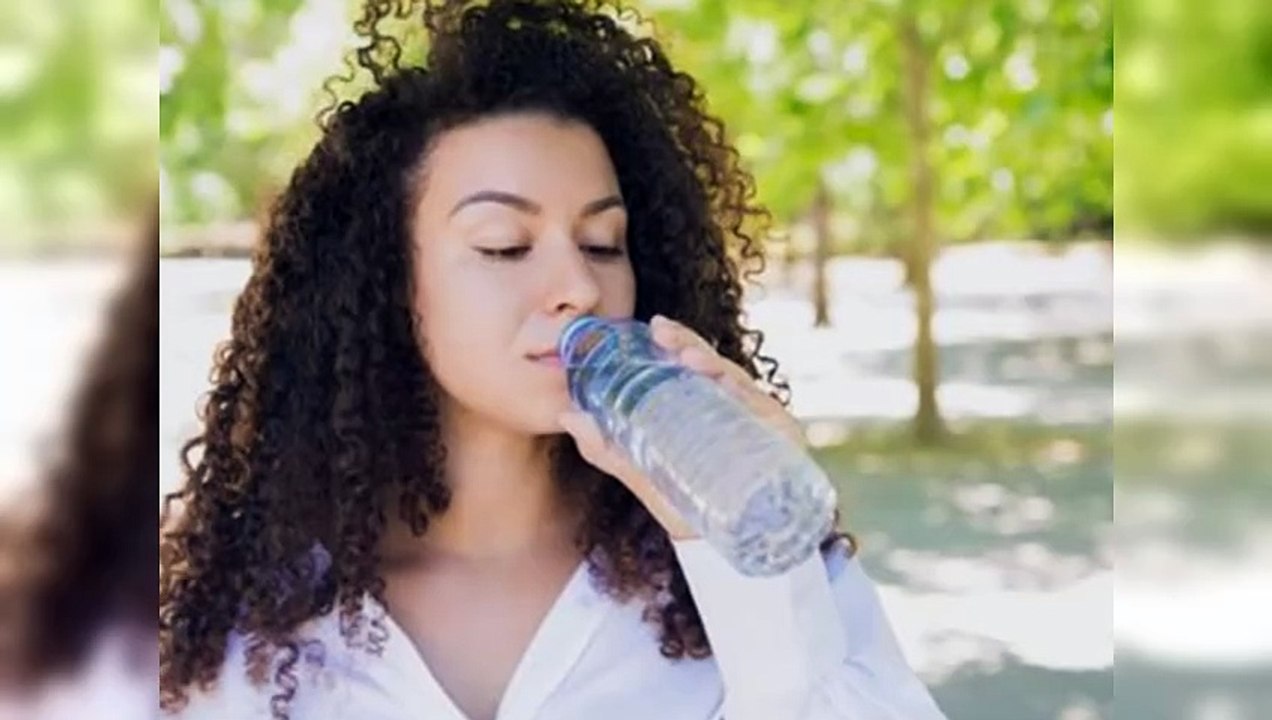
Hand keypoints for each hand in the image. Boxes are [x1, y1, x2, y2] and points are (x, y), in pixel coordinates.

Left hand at [556, 314, 805, 540]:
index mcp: (704, 404)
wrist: (721, 549)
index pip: (693, 364)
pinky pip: (764, 413)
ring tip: (689, 359)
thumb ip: (606, 447)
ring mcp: (757, 422)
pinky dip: (747, 397)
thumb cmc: (686, 504)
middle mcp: (734, 406)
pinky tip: (729, 387)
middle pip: (715, 367)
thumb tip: (567, 416)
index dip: (678, 341)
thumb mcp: (642, 472)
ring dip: (715, 366)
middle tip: (663, 333)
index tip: (655, 326)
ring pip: (739, 383)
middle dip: (691, 345)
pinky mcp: (780, 442)